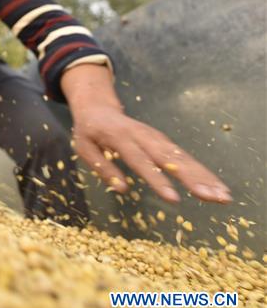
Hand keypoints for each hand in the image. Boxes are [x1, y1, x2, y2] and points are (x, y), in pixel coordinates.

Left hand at [71, 103, 231, 203]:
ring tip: (223, 195)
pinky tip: (216, 186)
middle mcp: (143, 136)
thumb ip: (103, 168)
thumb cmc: (89, 131)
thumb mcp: (84, 148)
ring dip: (204, 176)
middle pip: (170, 158)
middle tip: (214, 197)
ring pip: (183, 157)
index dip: (156, 179)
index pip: (140, 160)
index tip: (173, 199)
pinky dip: (201, 171)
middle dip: (193, 179)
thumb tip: (122, 189)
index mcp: (120, 137)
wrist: (98, 107)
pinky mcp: (164, 141)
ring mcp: (156, 137)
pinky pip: (184, 156)